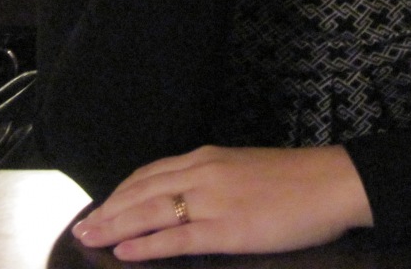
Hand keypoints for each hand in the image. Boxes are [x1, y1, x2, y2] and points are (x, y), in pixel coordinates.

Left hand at [71, 145, 373, 259]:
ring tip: (88, 239)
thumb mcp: (245, 170)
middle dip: (107, 210)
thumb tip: (188, 197)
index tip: (100, 206)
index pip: (151, 172)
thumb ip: (215, 180)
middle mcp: (203, 172)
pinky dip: (146, 246)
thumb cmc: (294, 179)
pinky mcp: (226, 229)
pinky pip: (177, 238)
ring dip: (114, 226)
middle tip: (81, 228)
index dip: (121, 191)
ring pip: (151, 211)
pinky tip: (124, 253)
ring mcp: (213, 200)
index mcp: (208, 157)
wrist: (329, 182)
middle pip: (142, 190)